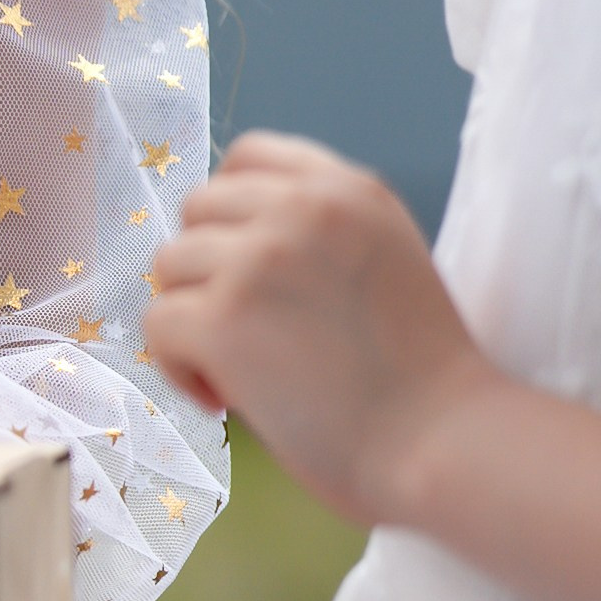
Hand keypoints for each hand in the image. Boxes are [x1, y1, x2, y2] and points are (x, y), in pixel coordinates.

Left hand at [144, 131, 498, 524]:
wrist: (443, 444)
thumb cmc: (420, 376)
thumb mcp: (387, 256)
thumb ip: (319, 231)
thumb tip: (225, 240)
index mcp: (348, 189)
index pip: (248, 155)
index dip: (230, 211)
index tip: (245, 266)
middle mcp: (301, 209)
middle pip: (199, 208)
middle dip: (209, 268)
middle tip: (245, 330)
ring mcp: (258, 261)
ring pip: (171, 266)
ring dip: (192, 318)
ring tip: (240, 372)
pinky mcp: (223, 321)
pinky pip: (158, 324)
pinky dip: (177, 368)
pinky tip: (225, 400)